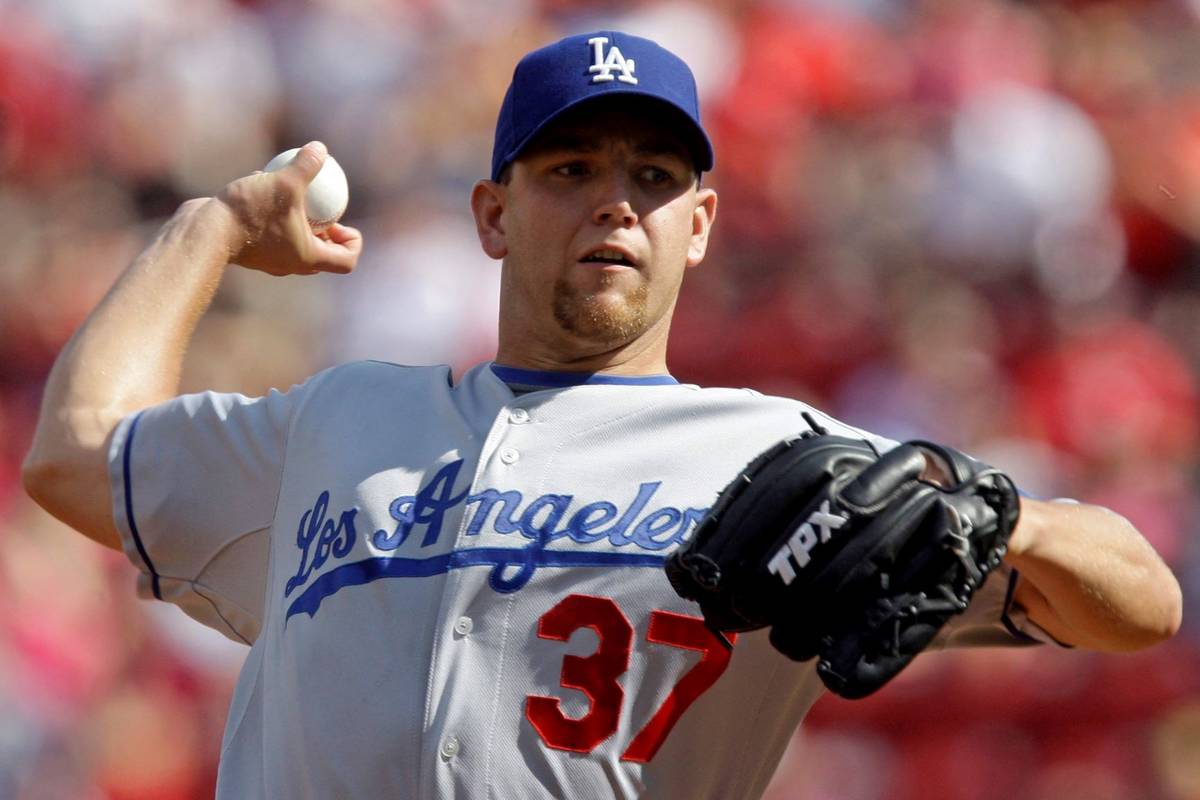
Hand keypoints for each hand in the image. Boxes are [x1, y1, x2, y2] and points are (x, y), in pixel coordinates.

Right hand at [212, 141, 362, 275]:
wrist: (203, 231)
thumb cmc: (249, 212)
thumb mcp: (284, 182)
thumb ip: (306, 166)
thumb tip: (321, 148)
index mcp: (308, 258)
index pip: (347, 260)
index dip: (353, 242)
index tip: (343, 220)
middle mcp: (291, 264)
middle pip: (323, 252)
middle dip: (328, 231)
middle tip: (323, 206)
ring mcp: (269, 258)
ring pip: (294, 238)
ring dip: (298, 216)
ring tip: (292, 188)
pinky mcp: (250, 247)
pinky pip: (269, 229)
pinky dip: (272, 209)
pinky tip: (262, 179)